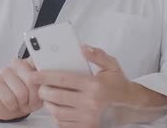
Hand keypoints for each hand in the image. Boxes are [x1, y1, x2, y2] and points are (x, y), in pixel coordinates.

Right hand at [0, 58, 43, 119]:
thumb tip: (48, 82)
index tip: (44, 88)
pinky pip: (9, 99)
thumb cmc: (27, 97)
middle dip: (33, 98)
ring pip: (21, 92)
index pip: (39, 63)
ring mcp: (5, 71)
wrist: (10, 107)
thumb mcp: (40, 91)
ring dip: (23, 104)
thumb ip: (45, 83)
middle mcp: (17, 63)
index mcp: (30, 62)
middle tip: (31, 102)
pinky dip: (13, 106)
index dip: (43, 79)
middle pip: (31, 81)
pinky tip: (12, 104)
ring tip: (22, 103)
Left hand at [33, 45, 165, 127]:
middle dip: (44, 90)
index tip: (34, 74)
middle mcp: (91, 103)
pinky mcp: (87, 127)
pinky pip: (64, 123)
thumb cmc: (119, 86)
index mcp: (94, 86)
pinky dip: (57, 116)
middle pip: (56, 96)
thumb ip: (97, 55)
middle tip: (40, 85)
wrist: (132, 108)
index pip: (63, 79)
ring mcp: (88, 118)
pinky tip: (59, 108)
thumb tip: (83, 48)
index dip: (45, 76)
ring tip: (49, 96)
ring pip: (57, 111)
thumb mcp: (112, 66)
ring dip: (49, 103)